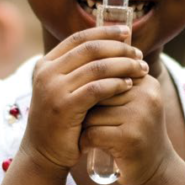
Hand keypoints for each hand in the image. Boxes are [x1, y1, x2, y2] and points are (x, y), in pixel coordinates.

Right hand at [20, 26, 145, 178]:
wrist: (43, 153)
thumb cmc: (63, 119)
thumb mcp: (65, 88)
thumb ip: (80, 69)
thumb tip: (115, 44)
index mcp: (46, 63)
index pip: (79, 38)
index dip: (105, 32)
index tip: (127, 32)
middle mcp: (46, 72)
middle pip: (90, 49)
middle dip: (119, 49)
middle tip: (139, 54)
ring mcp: (53, 89)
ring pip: (96, 67)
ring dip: (123, 65)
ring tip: (141, 69)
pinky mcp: (64, 107)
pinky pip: (96, 89)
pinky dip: (116, 84)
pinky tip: (129, 85)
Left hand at [79, 71, 172, 184]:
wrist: (155, 168)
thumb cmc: (134, 131)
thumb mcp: (132, 101)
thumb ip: (116, 80)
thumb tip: (80, 55)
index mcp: (146, 82)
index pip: (105, 73)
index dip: (90, 90)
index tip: (90, 105)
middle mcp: (146, 96)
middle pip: (96, 92)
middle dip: (85, 107)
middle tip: (84, 120)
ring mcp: (140, 116)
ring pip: (91, 113)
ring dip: (83, 125)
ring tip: (90, 134)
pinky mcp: (130, 138)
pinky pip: (93, 133)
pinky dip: (85, 142)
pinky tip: (89, 146)